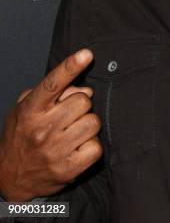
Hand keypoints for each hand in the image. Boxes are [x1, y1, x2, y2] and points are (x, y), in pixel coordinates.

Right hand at [0, 49, 102, 200]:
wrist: (11, 178)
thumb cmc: (23, 135)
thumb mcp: (26, 107)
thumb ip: (53, 91)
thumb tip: (85, 90)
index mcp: (31, 110)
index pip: (53, 83)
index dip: (70, 66)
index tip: (86, 54)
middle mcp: (42, 129)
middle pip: (84, 101)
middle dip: (81, 105)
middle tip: (69, 116)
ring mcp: (55, 150)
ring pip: (93, 122)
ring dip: (88, 125)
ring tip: (73, 132)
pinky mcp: (67, 169)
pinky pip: (96, 147)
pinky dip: (91, 146)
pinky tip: (77, 148)